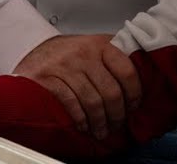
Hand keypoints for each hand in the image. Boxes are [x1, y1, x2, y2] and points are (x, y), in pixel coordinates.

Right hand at [13, 34, 140, 139]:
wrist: (36, 48)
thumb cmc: (72, 52)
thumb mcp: (97, 46)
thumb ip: (116, 59)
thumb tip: (141, 84)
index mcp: (102, 44)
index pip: (127, 70)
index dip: (134, 93)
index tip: (134, 106)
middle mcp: (85, 53)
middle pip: (111, 91)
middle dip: (117, 114)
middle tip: (117, 124)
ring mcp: (66, 66)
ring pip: (92, 101)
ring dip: (100, 121)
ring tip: (102, 130)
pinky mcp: (48, 78)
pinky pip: (71, 103)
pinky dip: (81, 118)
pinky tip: (85, 125)